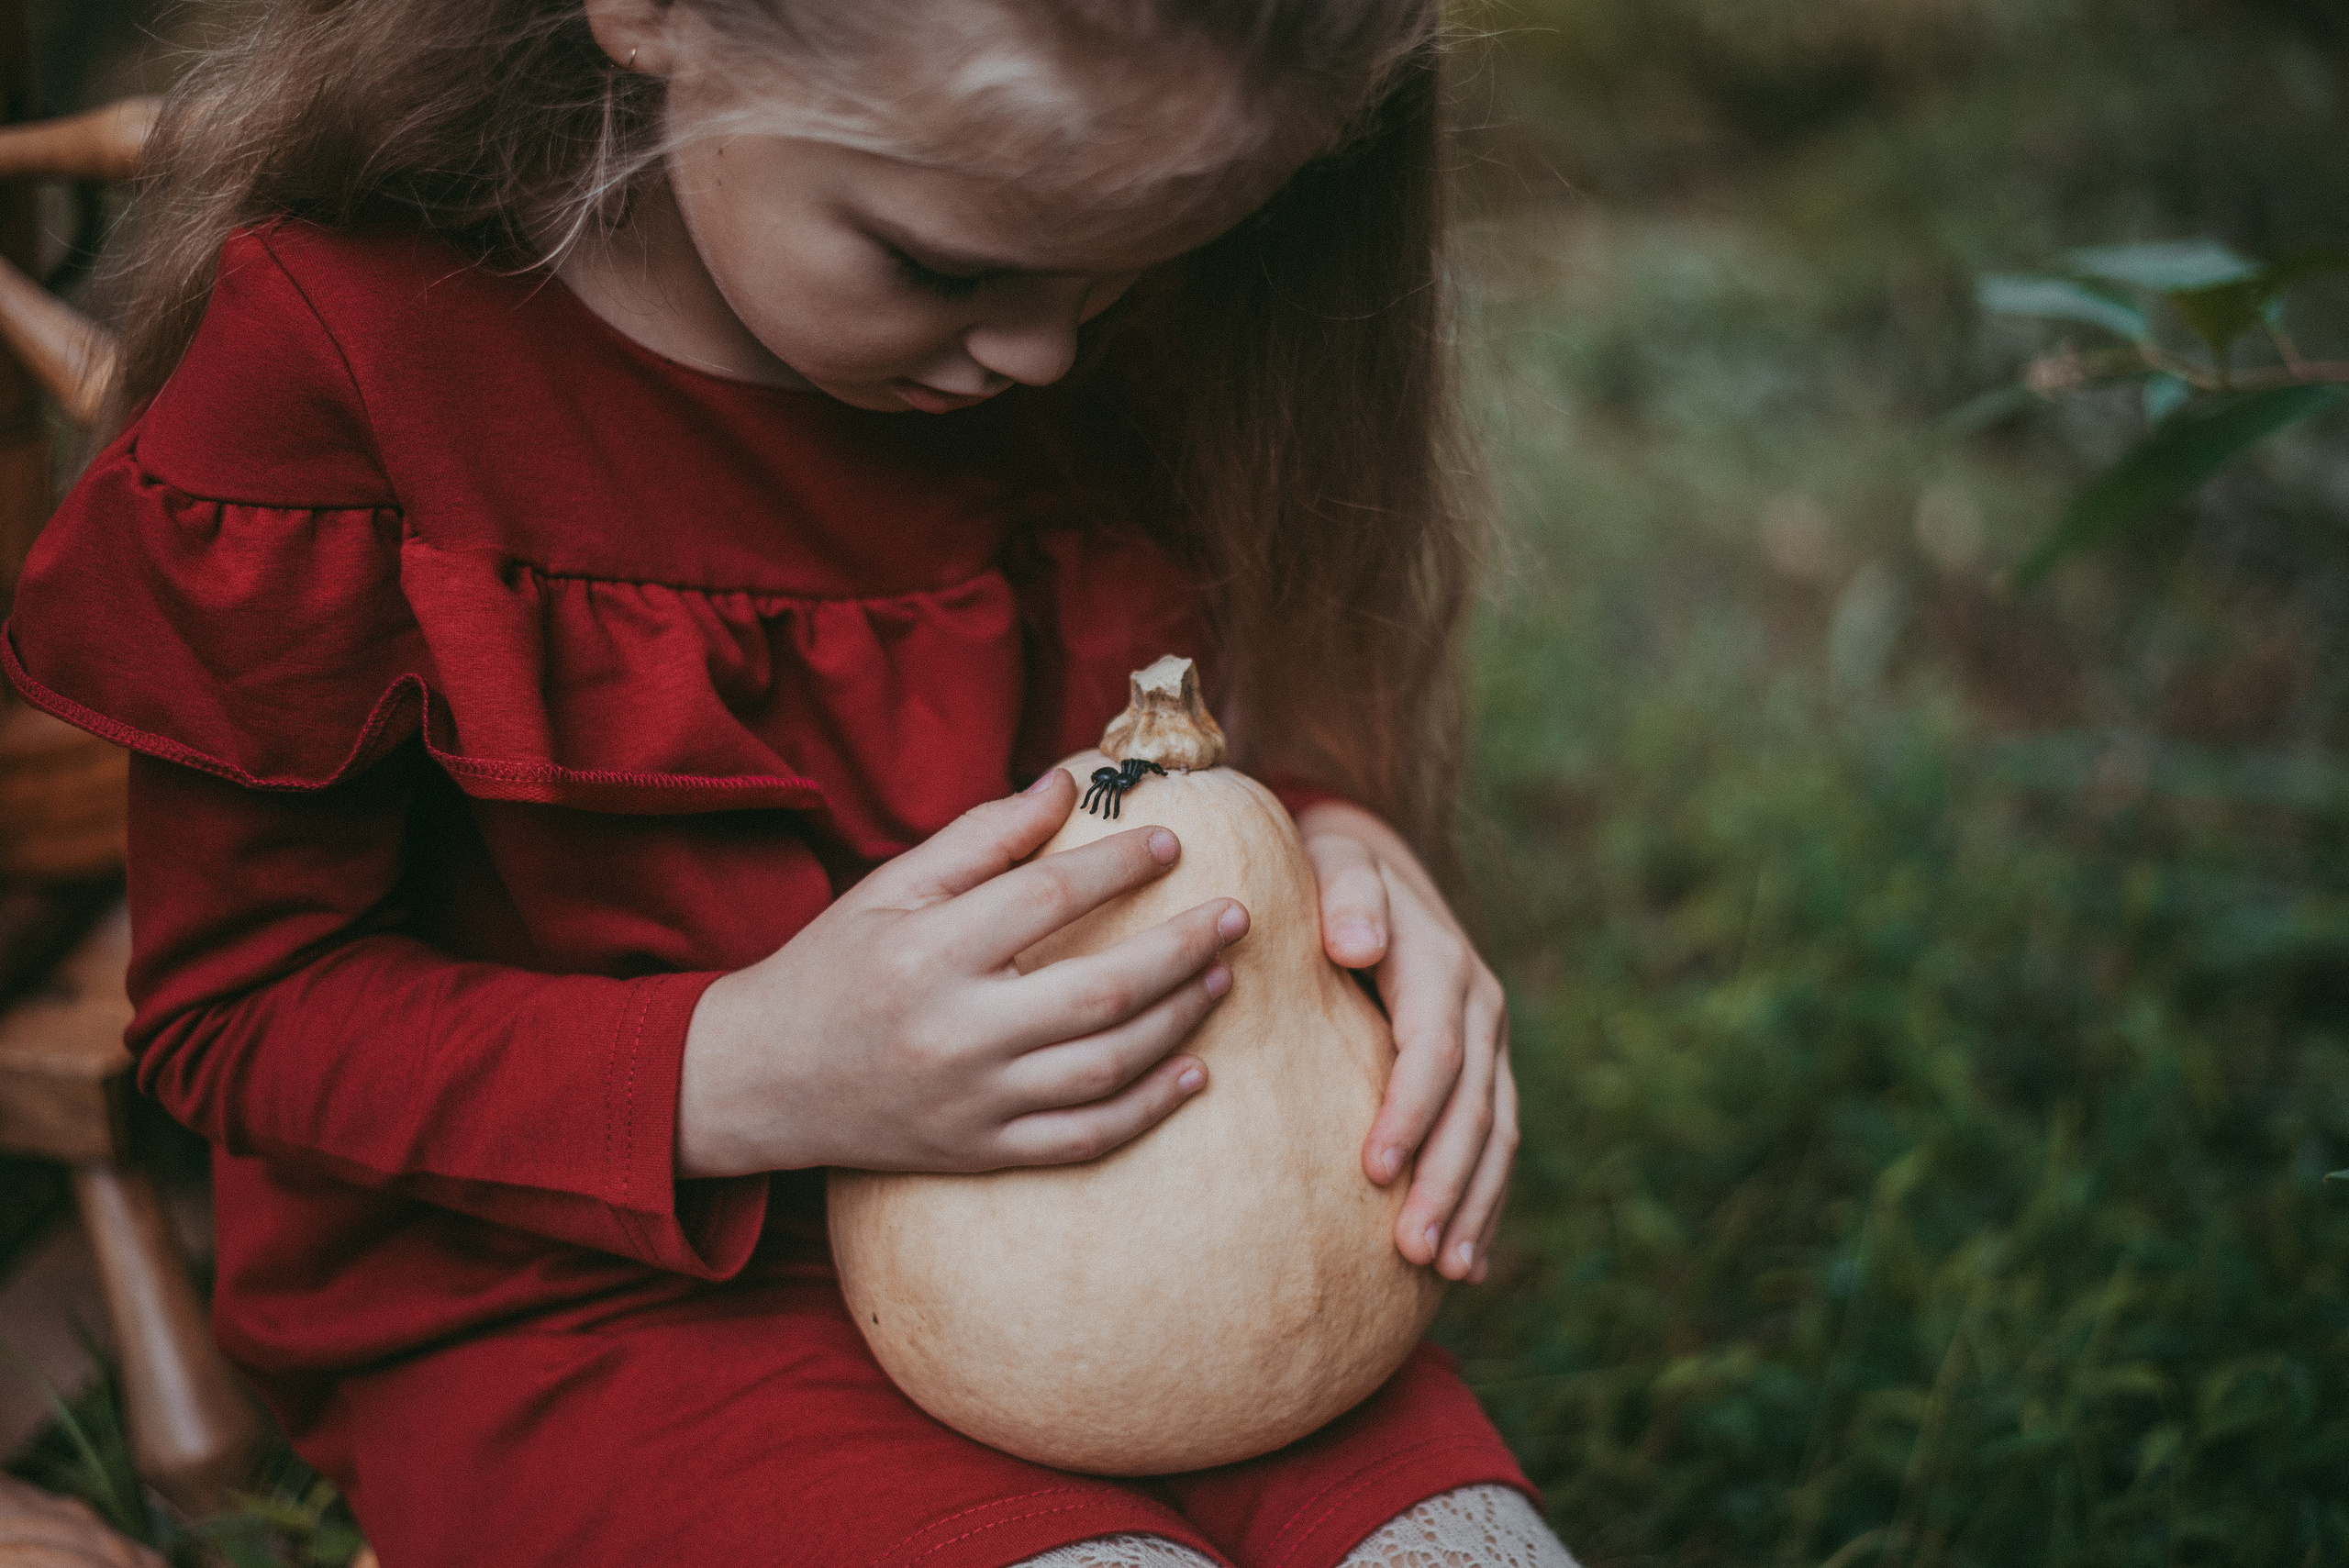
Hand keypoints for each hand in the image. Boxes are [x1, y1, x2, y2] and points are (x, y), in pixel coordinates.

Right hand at [676, 769, 1247, 1177]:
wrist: (761, 1080)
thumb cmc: (832, 967)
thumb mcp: (889, 888)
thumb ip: (981, 838)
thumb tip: (1064, 786)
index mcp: (927, 950)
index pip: (1047, 896)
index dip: (1119, 865)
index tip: (1171, 843)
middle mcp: (955, 1029)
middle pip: (1100, 989)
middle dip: (1182, 948)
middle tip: (1235, 916)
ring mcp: (973, 1100)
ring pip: (1105, 1066)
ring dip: (1178, 1020)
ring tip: (1220, 978)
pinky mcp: (982, 1151)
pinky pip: (1085, 1137)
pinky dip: (1149, 1108)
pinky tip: (1195, 1071)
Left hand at [1297, 800, 1514, 1283]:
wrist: (1371, 867)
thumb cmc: (1330, 874)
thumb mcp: (1334, 865)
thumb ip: (1348, 898)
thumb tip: (1357, 942)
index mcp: (1442, 964)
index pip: (1434, 1050)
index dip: (1409, 1111)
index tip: (1374, 1170)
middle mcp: (1480, 1008)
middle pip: (1474, 1108)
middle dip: (1447, 1182)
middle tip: (1414, 1251)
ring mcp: (1490, 1044)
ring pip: (1496, 1135)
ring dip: (1475, 1205)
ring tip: (1449, 1271)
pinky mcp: (1485, 1071)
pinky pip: (1495, 1142)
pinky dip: (1487, 1201)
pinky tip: (1472, 1263)